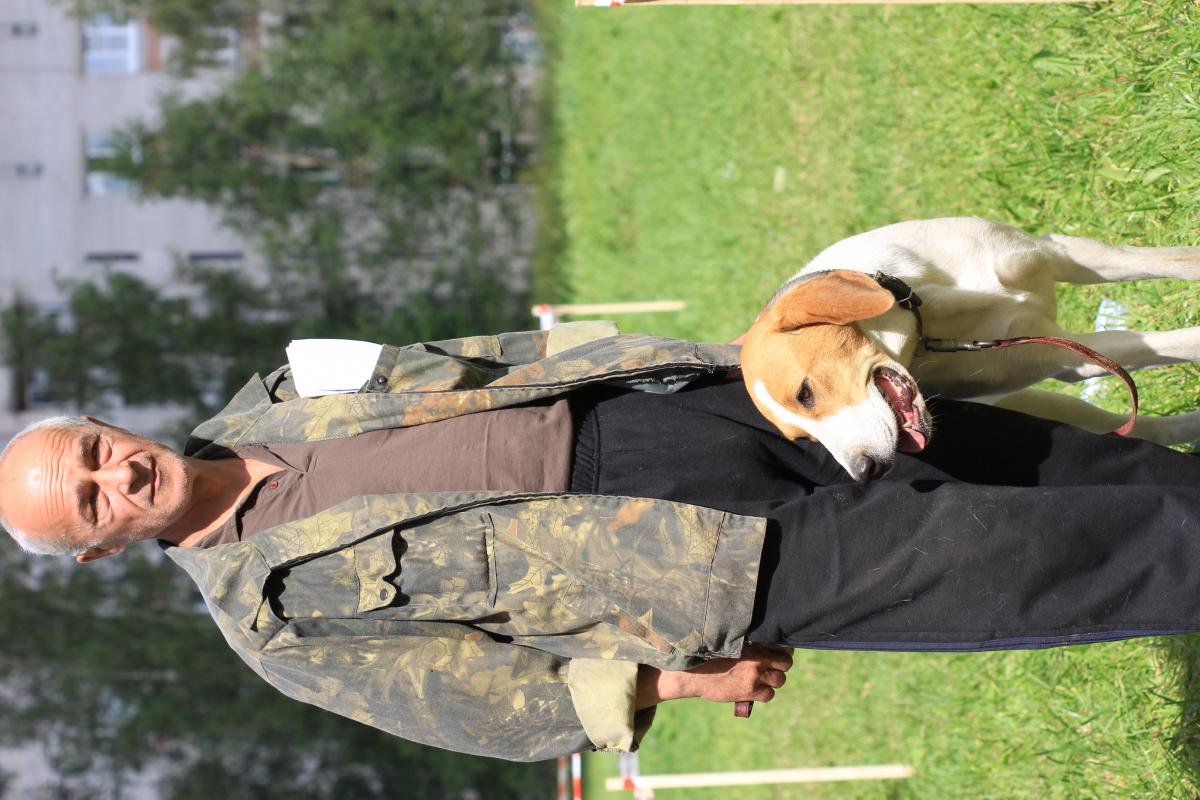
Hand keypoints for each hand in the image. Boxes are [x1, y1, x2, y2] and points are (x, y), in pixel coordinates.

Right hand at [637, 645, 793, 708]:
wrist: (692, 674)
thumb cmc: (710, 657)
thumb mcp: (729, 644)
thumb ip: (748, 644)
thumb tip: (767, 646)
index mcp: (752, 643)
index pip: (783, 645)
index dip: (783, 651)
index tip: (777, 654)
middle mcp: (756, 657)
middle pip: (786, 663)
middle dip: (781, 666)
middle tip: (771, 668)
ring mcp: (754, 675)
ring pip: (780, 680)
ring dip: (773, 681)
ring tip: (762, 680)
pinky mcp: (749, 691)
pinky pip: (769, 694)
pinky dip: (764, 693)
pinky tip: (754, 690)